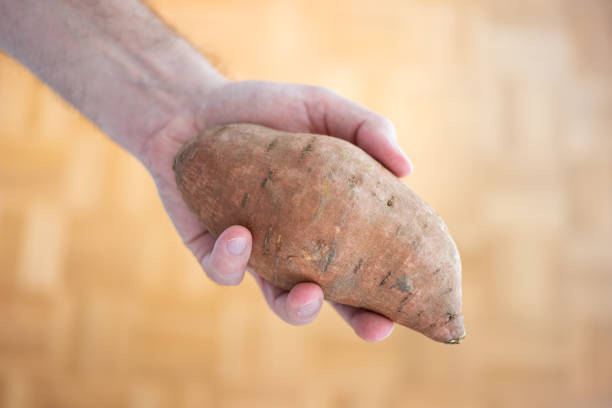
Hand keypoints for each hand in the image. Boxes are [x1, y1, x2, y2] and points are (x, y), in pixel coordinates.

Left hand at [143, 80, 412, 341]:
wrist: (192, 108)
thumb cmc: (264, 108)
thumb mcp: (320, 106)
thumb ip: (366, 128)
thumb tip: (408, 169)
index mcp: (331, 217)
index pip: (371, 258)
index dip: (393, 286)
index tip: (419, 303)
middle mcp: (299, 244)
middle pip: (338, 294)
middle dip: (357, 319)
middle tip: (375, 327)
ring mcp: (259, 254)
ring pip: (281, 299)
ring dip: (297, 306)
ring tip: (308, 291)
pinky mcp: (214, 252)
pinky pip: (226, 271)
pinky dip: (234, 259)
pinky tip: (239, 232)